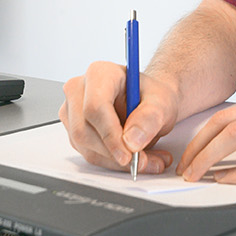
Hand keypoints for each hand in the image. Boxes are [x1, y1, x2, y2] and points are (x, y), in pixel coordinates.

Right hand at [59, 61, 178, 174]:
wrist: (149, 102)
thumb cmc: (152, 96)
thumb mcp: (162, 103)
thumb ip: (150, 118)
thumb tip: (131, 142)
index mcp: (100, 73)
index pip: (95, 107)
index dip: (110, 134)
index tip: (129, 154)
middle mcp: (79, 89)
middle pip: (84, 130)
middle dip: (114, 152)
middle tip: (143, 161)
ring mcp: (72, 111)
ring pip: (85, 146)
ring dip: (115, 160)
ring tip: (147, 160)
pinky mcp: (74, 130)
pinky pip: (89, 153)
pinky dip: (112, 162)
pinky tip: (134, 159)